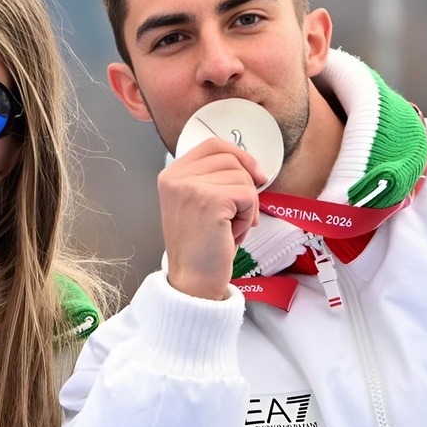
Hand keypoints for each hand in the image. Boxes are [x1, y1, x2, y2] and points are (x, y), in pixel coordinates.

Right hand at [158, 138, 265, 300]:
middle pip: (231, 159)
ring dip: (246, 206)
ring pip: (242, 178)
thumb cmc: (199, 248)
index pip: (212, 145)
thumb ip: (211, 180)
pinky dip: (248, 217)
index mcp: (171, 175)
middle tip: (236, 215)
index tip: (255, 173)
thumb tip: (248, 166)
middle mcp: (177, 177)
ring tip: (228, 228)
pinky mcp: (211, 200)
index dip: (239, 155)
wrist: (192, 281)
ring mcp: (191, 187)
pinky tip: (232, 233)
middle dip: (244, 187)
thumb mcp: (196, 204)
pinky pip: (248, 196)